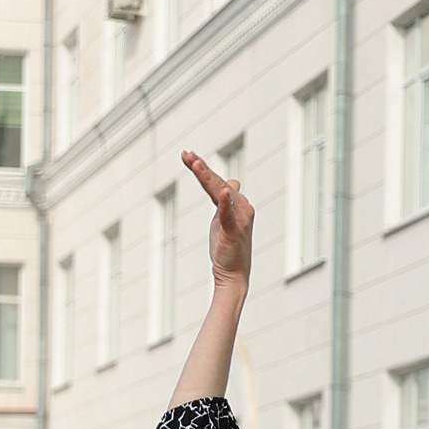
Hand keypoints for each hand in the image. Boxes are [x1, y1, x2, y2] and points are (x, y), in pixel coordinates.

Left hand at [182, 149, 254, 290]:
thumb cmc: (227, 247)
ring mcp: (239, 219)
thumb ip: (221, 202)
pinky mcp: (233, 231)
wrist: (234, 274)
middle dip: (201, 168)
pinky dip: (224, 202)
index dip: (202, 168)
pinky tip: (221, 191)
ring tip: (195, 163)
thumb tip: (222, 185)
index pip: (216, 181)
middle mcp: (241, 207)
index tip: (186, 155)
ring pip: (221, 192)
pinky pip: (228, 214)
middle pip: (217, 182)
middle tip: (187, 154)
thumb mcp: (222, 220)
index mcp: (236, 203)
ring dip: (208, 177)